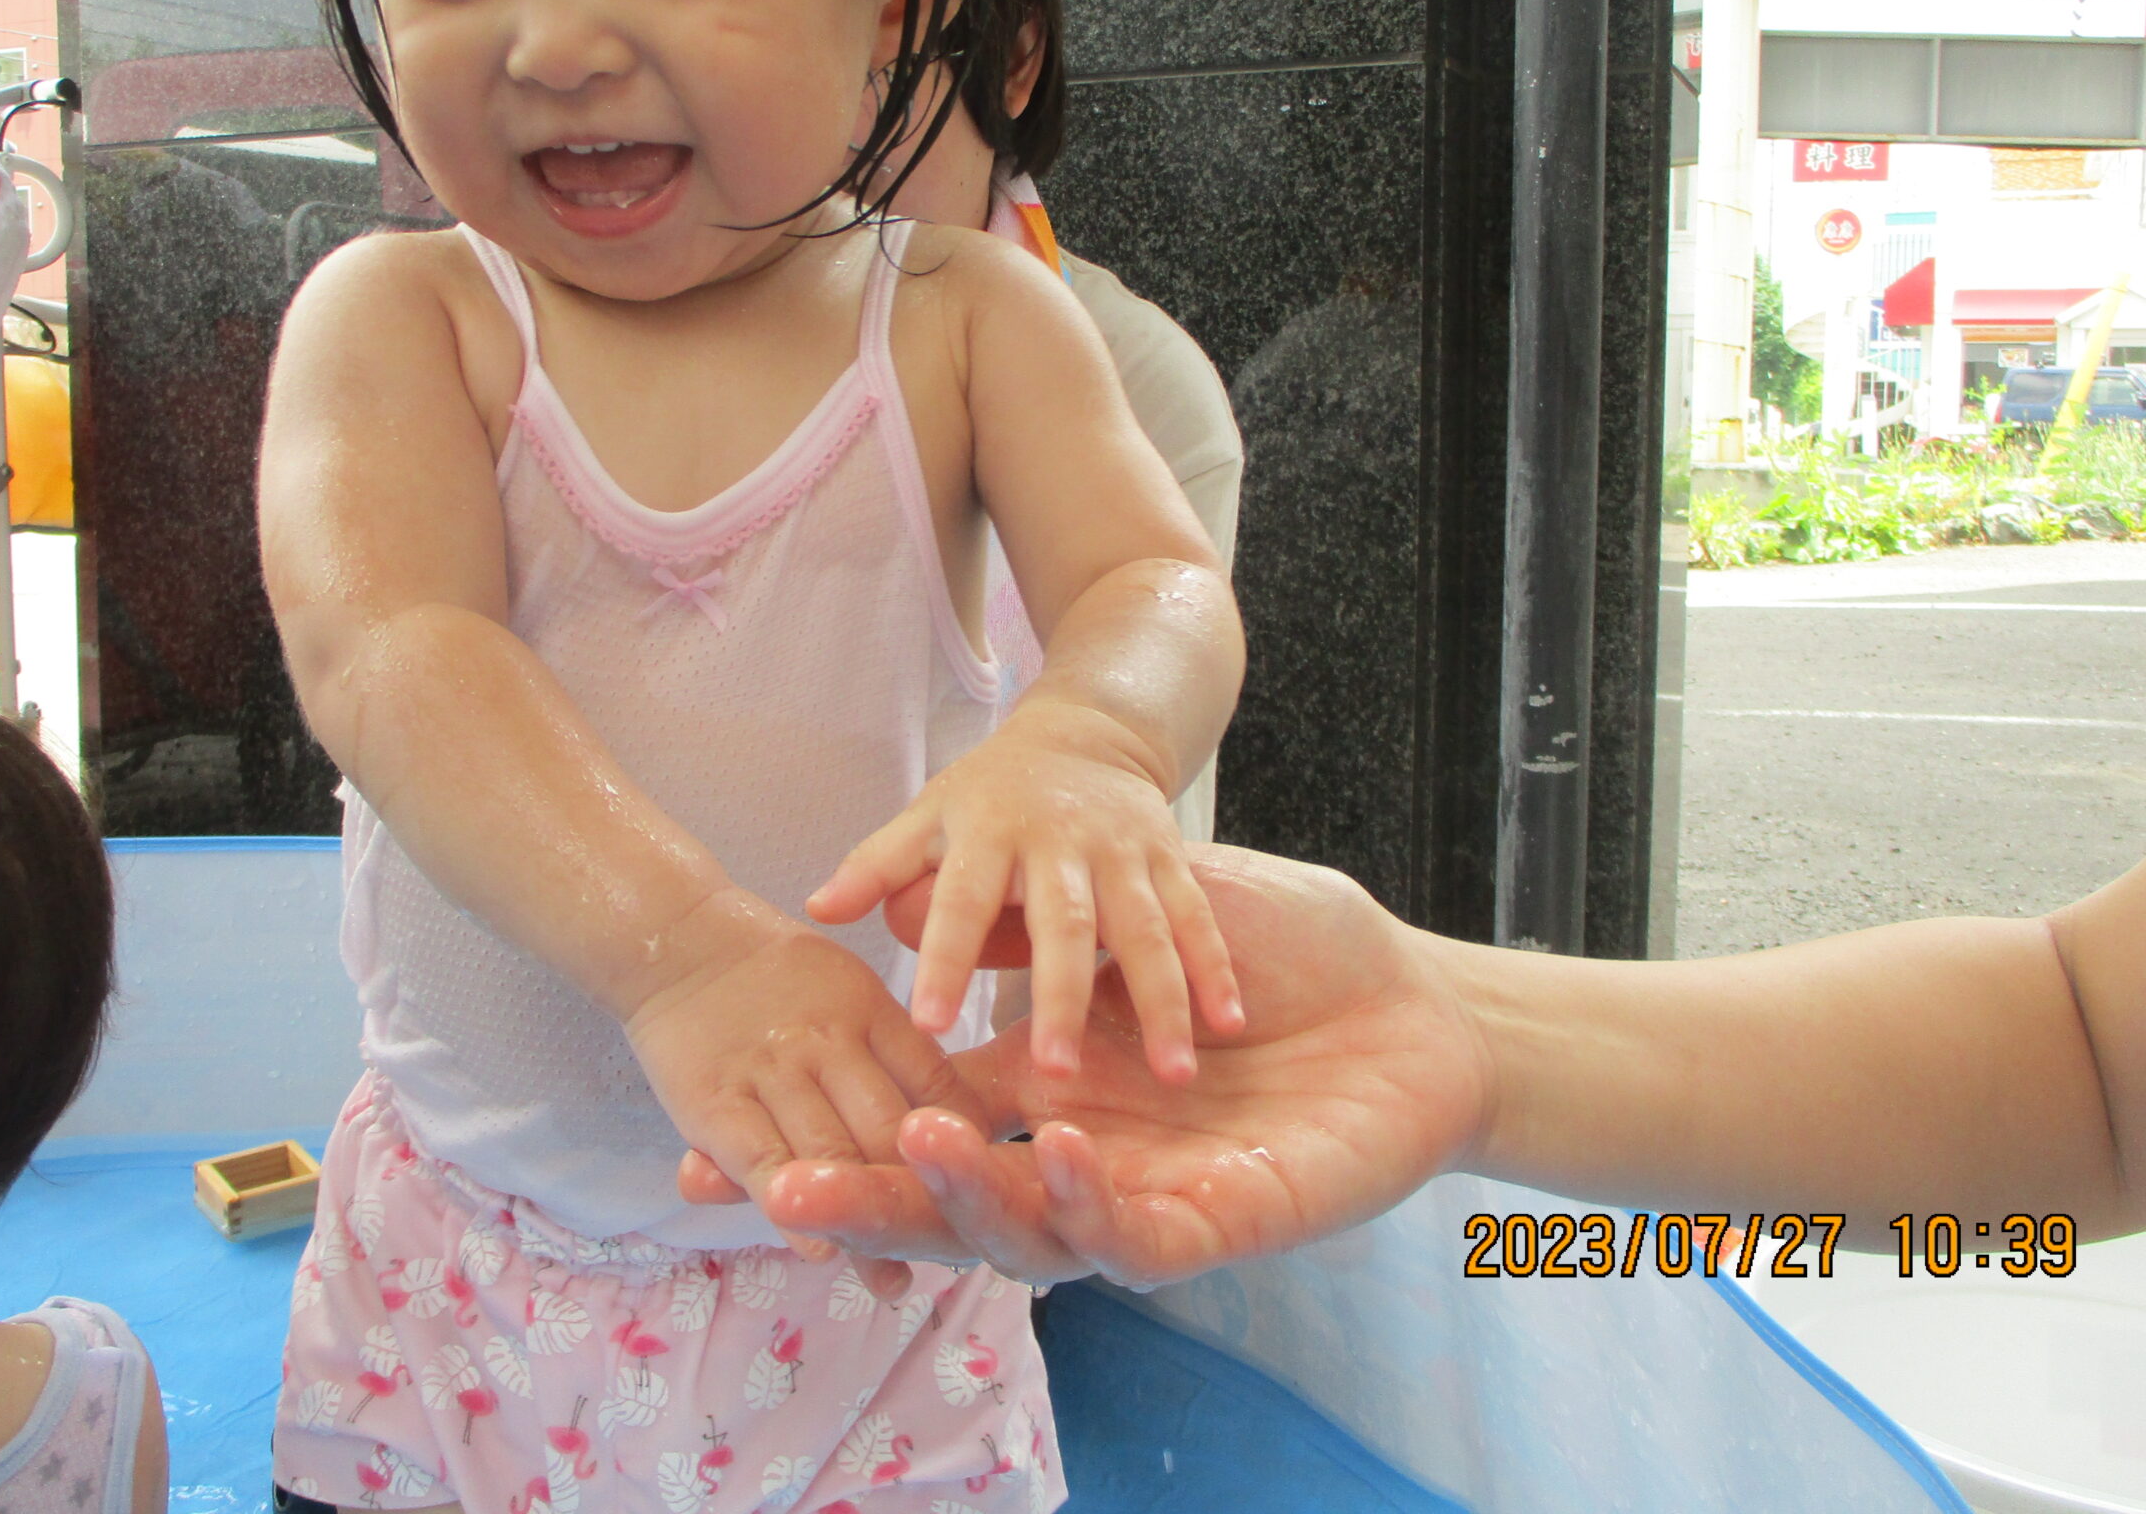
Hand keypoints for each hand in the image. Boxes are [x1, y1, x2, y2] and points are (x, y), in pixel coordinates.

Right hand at [617, 890, 989, 1251]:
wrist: (678, 941)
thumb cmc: (774, 977)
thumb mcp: (850, 989)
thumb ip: (894, 1050)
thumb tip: (957, 1120)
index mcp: (872, 1012)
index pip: (937, 1085)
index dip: (965, 1146)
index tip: (983, 1194)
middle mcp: (828, 1041)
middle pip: (890, 1131)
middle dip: (923, 1196)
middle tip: (950, 1254)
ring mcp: (771, 1073)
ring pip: (832, 1157)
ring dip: (865, 1223)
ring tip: (894, 1277)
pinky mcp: (716, 1104)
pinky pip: (764, 1164)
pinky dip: (796, 1212)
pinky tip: (822, 1252)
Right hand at [753, 846, 1493, 1285]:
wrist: (1419, 1007)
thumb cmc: (1290, 956)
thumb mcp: (1142, 914)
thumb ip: (1031, 932)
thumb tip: (906, 904)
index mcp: (1052, 1098)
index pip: (923, 1132)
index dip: (833, 1140)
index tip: (725, 1146)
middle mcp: (1085, 1164)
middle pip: (951, 1203)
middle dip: (865, 1198)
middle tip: (778, 1183)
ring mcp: (1150, 1205)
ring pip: (1030, 1237)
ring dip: (969, 1194)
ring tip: (914, 1138)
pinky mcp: (1225, 1232)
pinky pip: (1142, 1240)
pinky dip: (1094, 1200)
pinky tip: (1063, 1146)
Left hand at [807, 703, 1242, 1081]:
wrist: (1090, 731)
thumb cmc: (993, 791)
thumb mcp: (930, 814)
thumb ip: (878, 866)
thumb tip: (816, 908)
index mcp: (988, 835)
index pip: (959, 901)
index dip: (942, 958)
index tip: (927, 1024)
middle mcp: (1060, 843)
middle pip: (1062, 925)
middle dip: (1061, 998)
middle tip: (1057, 1075)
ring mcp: (1124, 851)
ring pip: (1144, 928)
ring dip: (1160, 1000)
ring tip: (1172, 1075)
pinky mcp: (1173, 858)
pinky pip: (1197, 917)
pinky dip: (1215, 969)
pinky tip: (1227, 1025)